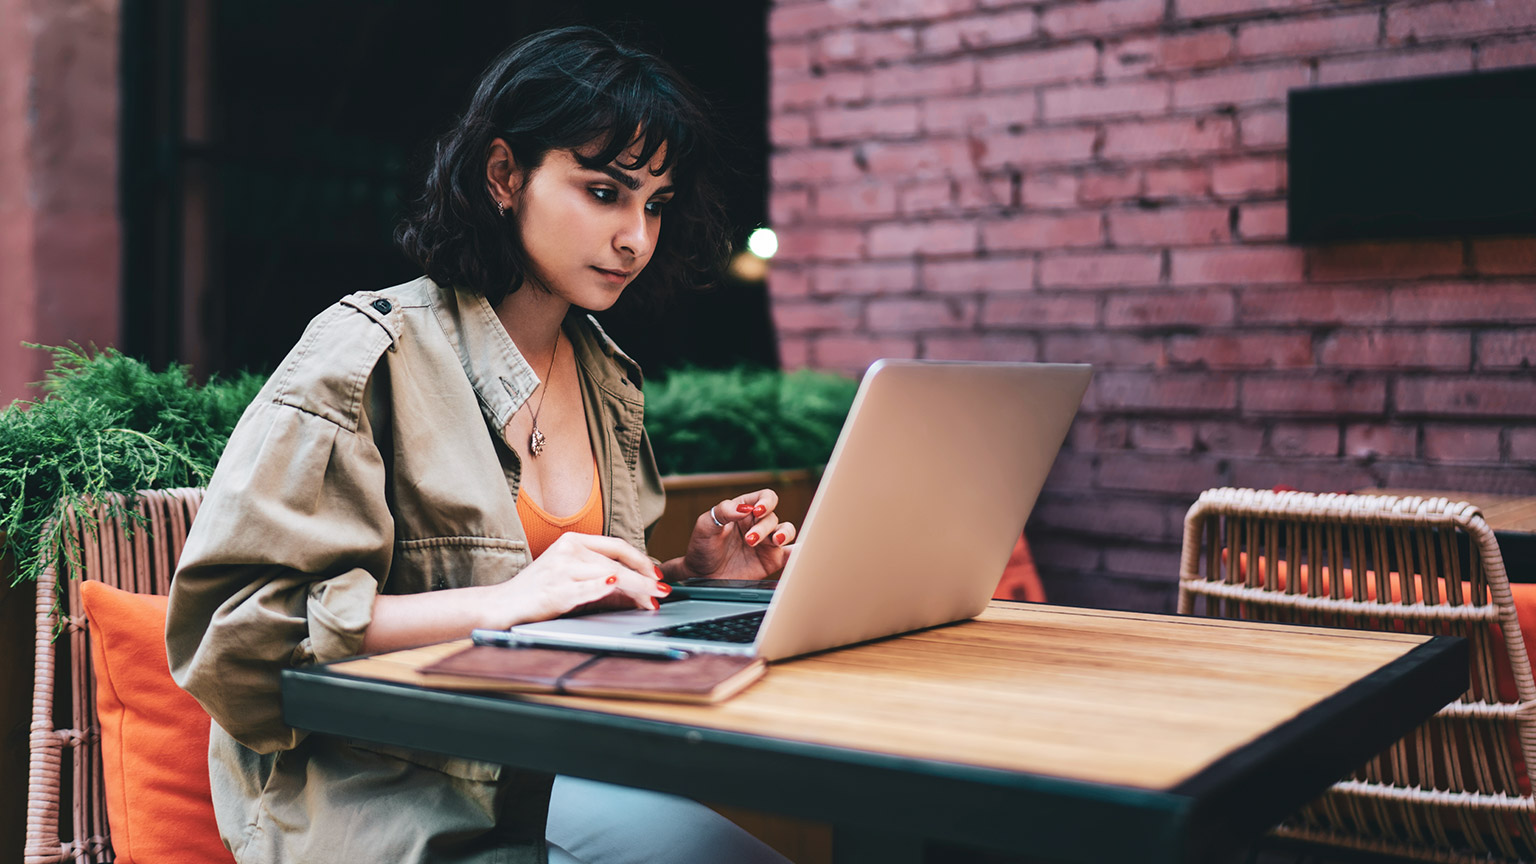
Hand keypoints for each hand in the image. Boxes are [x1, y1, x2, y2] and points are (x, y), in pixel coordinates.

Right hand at [488, 533, 670, 627]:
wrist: (504, 604)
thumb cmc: (539, 591)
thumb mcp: (573, 577)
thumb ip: (603, 579)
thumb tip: (638, 590)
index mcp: (573, 541)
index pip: (617, 546)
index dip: (641, 559)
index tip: (657, 574)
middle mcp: (568, 550)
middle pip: (617, 564)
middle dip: (644, 580)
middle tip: (662, 593)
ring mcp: (561, 569)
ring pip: (608, 575)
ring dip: (635, 589)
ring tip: (650, 601)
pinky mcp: (555, 591)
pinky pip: (585, 589)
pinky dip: (602, 588)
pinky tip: (617, 588)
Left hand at [677, 490, 795, 582]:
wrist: (701, 577)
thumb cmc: (702, 548)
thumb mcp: (705, 525)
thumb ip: (723, 512)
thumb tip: (744, 508)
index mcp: (743, 511)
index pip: (764, 497)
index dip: (766, 501)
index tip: (758, 511)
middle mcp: (757, 524)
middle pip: (773, 517)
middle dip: (763, 527)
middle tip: (749, 540)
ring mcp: (766, 542)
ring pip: (786, 531)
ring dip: (782, 535)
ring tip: (774, 542)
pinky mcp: (772, 560)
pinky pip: (791, 553)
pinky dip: (798, 552)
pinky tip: (799, 551)